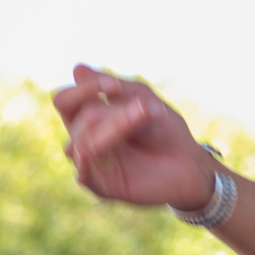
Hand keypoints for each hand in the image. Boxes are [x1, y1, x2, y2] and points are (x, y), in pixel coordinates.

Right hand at [52, 66, 216, 210]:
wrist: (190, 163)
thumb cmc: (165, 129)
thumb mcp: (140, 98)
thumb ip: (109, 86)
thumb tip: (77, 69)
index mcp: (87, 117)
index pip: (65, 100)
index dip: (85, 89)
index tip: (115, 86)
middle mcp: (82, 139)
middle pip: (77, 116)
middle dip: (111, 110)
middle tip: (143, 108)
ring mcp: (89, 164)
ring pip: (82, 140)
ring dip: (115, 126)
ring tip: (144, 117)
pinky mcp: (99, 186)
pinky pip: (85, 167)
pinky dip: (98, 151)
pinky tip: (118, 140)